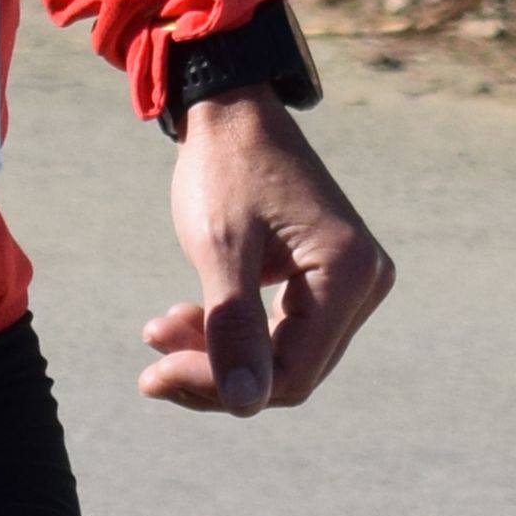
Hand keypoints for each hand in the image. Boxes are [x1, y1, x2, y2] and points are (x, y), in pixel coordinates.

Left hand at [141, 95, 389, 413]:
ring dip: (216, 356)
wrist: (231, 112)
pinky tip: (182, 320)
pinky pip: (281, 333)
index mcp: (349, 273)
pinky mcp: (327, 281)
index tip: (154, 374)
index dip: (219, 386)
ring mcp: (351, 283)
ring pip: (281, 359)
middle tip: (150, 367)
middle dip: (214, 373)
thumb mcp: (220, 250)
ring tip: (157, 333)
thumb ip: (233, 329)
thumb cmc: (224, 170)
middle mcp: (366, 283)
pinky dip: (231, 334)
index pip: (289, 373)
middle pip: (288, 373)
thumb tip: (245, 403)